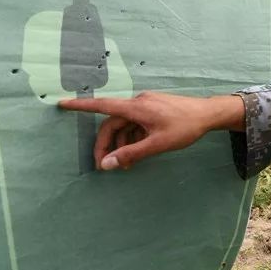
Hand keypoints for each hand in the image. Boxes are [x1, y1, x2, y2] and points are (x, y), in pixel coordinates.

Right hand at [57, 92, 243, 170]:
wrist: (209, 114)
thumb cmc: (185, 128)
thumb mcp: (157, 144)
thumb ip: (131, 154)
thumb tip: (107, 164)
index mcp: (137, 107)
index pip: (102, 105)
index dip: (81, 106)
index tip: (62, 104)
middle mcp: (138, 103)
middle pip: (112, 123)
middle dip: (106, 144)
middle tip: (104, 166)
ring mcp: (146, 106)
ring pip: (124, 126)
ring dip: (121, 144)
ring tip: (126, 165)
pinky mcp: (153, 110)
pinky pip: (135, 124)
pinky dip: (132, 139)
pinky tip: (137, 154)